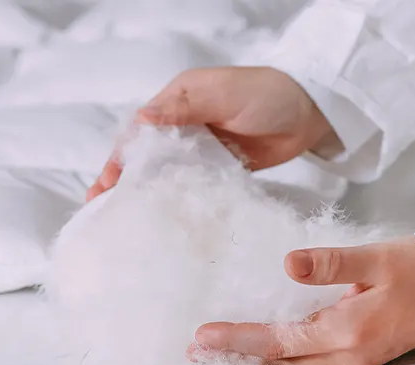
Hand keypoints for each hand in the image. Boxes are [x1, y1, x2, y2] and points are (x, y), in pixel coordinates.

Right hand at [86, 66, 338, 200]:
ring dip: (147, 193)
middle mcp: (183, 125)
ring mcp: (202, 148)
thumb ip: (182, 108)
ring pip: (166, 172)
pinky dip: (179, 198)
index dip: (118, 160)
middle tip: (103, 211)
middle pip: (146, 156)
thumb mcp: (221, 95)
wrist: (311, 112)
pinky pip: (193, 184)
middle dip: (124, 181)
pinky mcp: (220, 167)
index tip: (103, 187)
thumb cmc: (265, 94)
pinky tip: (168, 217)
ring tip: (127, 221)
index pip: (137, 133)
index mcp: (176, 101)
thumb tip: (139, 121)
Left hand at [191, 237, 414, 364]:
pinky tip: (269, 349)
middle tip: (198, 350)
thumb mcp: (377, 258)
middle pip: (280, 361)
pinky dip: (283, 356)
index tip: (202, 338)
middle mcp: (349, 352)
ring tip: (223, 351)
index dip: (237, 340)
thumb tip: (287, 263)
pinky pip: (312, 361)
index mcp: (348, 331)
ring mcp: (357, 356)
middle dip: (238, 356)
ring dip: (258, 359)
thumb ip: (330, 263)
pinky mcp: (363, 350)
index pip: (278, 341)